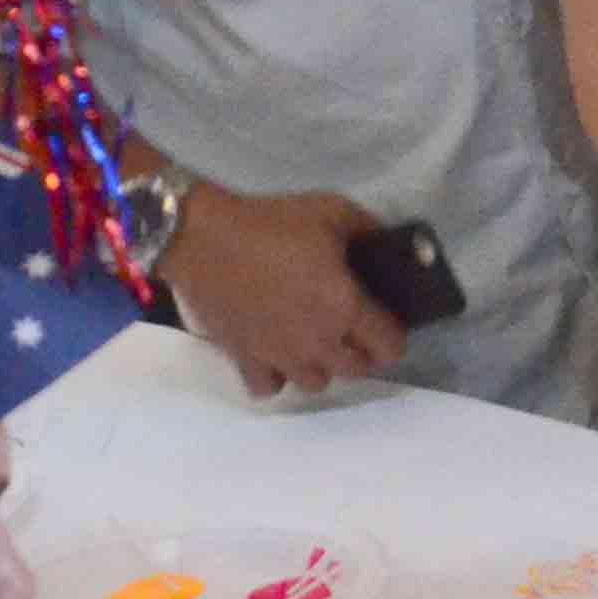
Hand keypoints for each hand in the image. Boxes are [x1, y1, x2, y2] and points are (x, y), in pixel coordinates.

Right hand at [160, 183, 406, 400]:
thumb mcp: (333, 210)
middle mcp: (318, 342)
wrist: (202, 237)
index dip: (395, 335)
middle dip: (362, 351)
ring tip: (314, 340)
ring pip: (316, 383)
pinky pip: (269, 388)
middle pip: (357, 369)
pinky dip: (276, 377)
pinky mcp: (245, 360)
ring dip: (322, 366)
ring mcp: (280, 356)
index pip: (389, 346)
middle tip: (353, 328)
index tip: (386, 321)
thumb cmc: (271, 223)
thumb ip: (369, 231)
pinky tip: (275, 354)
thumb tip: (387, 244)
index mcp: (345, 308)